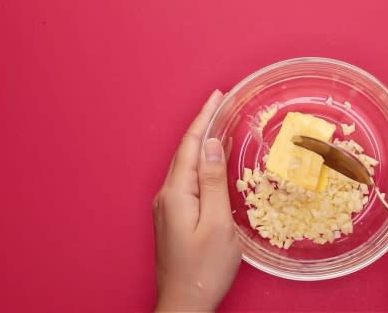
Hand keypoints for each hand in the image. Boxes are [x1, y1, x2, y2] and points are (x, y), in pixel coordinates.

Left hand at [153, 90, 240, 311]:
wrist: (185, 303)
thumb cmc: (205, 268)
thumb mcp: (218, 223)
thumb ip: (213, 181)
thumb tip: (210, 144)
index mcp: (177, 193)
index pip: (190, 145)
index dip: (204, 118)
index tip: (217, 95)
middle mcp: (167, 195)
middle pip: (184, 151)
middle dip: (202, 124)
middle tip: (221, 103)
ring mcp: (167, 207)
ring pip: (185, 165)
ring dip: (201, 143)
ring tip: (219, 124)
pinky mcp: (173, 217)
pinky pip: (186, 180)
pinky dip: (200, 163)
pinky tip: (211, 162)